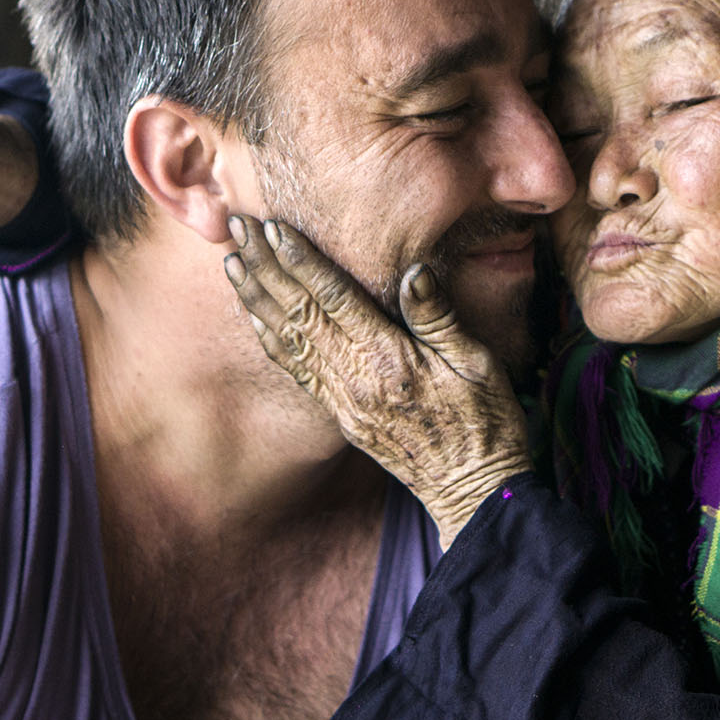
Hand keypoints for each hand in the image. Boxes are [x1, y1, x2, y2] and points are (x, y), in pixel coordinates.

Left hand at [225, 216, 530, 547]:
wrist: (473, 491)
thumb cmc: (486, 423)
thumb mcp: (478, 364)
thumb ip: (439, 317)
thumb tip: (413, 272)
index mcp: (390, 360)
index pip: (335, 299)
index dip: (301, 261)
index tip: (274, 228)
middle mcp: (356, 379)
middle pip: (300, 314)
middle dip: (266, 268)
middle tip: (239, 228)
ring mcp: (344, 401)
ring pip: (289, 341)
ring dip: (258, 300)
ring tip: (233, 264)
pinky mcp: (341, 416)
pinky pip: (296, 372)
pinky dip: (271, 340)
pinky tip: (257, 319)